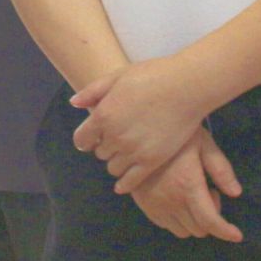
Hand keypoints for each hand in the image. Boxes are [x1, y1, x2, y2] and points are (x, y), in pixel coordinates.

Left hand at [71, 56, 212, 194]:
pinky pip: (130, 182)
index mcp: (103, 115)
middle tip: (117, 139)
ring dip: (116, 161)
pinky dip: (124, 184)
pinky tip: (124, 183)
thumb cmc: (153, 76)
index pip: (82, 139)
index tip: (91, 138)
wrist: (187, 87)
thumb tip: (74, 103)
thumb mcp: (118, 76)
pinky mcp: (151, 161)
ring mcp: (133, 151)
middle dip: (105, 146)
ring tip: (126, 153)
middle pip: (100, 153)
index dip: (85, 139)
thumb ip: (93, 91)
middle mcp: (114, 136)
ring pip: (113, 168)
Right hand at [128, 129, 244, 242]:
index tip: (237, 235)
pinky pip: (165, 225)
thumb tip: (236, 193)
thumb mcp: (203, 143)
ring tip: (191, 194)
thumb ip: (221, 169)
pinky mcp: (144, 205)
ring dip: (194, 220)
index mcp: (188, 187)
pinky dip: (177, 219)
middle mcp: (171, 202)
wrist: (139, 131)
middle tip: (208, 191)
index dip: (226, 232)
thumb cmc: (177, 133)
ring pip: (182, 231)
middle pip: (198, 229)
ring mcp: (155, 206)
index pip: (210, 222)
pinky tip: (177, 197)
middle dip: (210, 216)